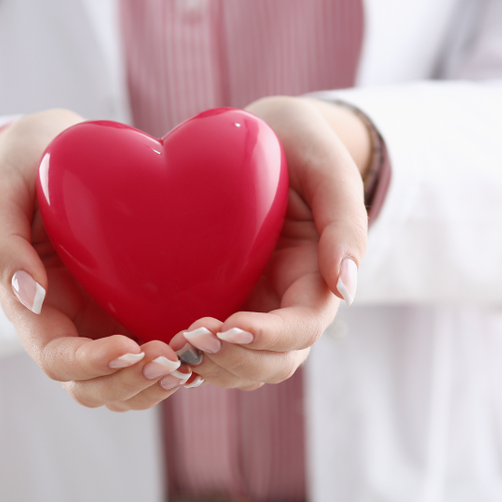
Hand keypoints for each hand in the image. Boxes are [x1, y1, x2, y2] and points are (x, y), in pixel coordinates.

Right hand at [0, 110, 187, 410]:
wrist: (62, 154)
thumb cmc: (25, 167)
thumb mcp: (1, 190)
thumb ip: (2, 240)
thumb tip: (28, 295)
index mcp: (33, 309)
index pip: (57, 360)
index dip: (92, 363)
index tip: (128, 346)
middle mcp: (70, 327)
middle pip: (96, 387)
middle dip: (132, 384)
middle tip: (172, 361)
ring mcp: (105, 322)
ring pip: (129, 383)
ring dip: (158, 383)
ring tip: (192, 363)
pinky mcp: (138, 309)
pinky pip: (158, 349)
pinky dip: (180, 360)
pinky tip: (209, 345)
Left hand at [169, 96, 369, 388]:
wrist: (259, 136)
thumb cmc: (300, 144)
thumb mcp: (328, 167)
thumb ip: (344, 222)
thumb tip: (346, 289)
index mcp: (315, 279)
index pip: (301, 329)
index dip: (269, 336)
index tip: (231, 324)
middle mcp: (283, 303)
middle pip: (269, 363)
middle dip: (233, 361)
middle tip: (189, 338)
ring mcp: (249, 306)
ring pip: (236, 365)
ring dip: (207, 366)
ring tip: (169, 345)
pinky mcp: (215, 300)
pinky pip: (204, 344)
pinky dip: (186, 354)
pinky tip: (155, 343)